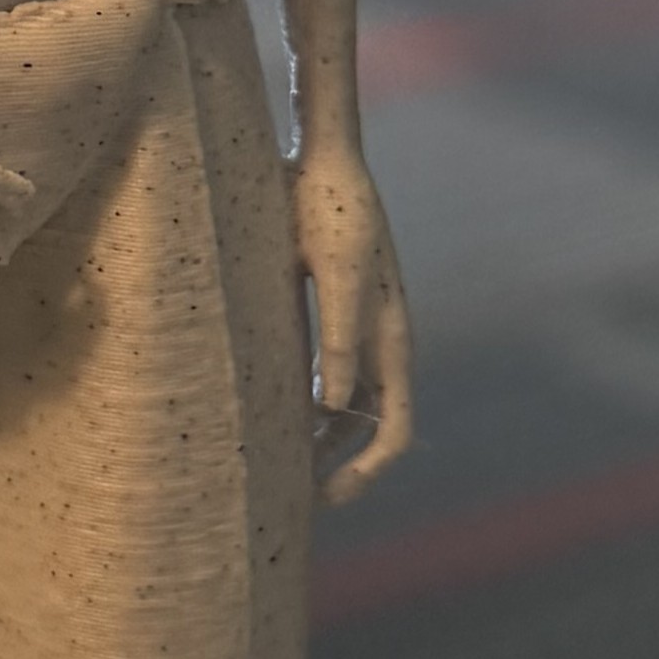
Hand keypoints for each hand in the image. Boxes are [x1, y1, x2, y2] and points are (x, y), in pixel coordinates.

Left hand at [295, 134, 411, 505]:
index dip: (364, 475)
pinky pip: (323, 378)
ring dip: (314, 442)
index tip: (321, 498)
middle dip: (334, 470)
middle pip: (367, 431)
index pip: (395, 432)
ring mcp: (358, 332)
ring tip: (267, 466)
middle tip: (285, 499)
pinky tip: (264, 415)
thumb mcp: (335, 272)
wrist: (321, 158)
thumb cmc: (328, 207)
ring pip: (343, 411)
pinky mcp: (332, 315)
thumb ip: (337, 336)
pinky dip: (302, 406)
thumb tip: (335, 406)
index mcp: (393, 338)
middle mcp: (382, 344)